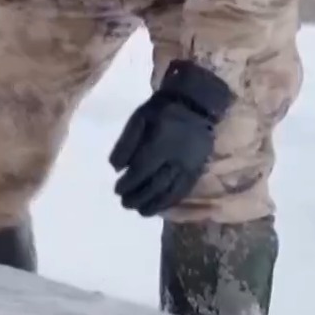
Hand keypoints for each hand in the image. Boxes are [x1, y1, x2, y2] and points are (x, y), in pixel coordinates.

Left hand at [109, 60, 232, 215]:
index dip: (129, 183)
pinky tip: (161, 207)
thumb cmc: (161, 110)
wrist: (195, 104)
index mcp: (160, 144)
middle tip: (125, 203)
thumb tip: (115, 168)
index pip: (141, 171)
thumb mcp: (138, 118)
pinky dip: (171, 201)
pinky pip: (184, 190)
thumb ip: (126, 143)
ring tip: (141, 211)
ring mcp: (190, 166)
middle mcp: (177, 159)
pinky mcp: (198, 170)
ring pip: (171, 191)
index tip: (117, 190)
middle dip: (138, 197)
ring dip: (154, 204)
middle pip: (156, 185)